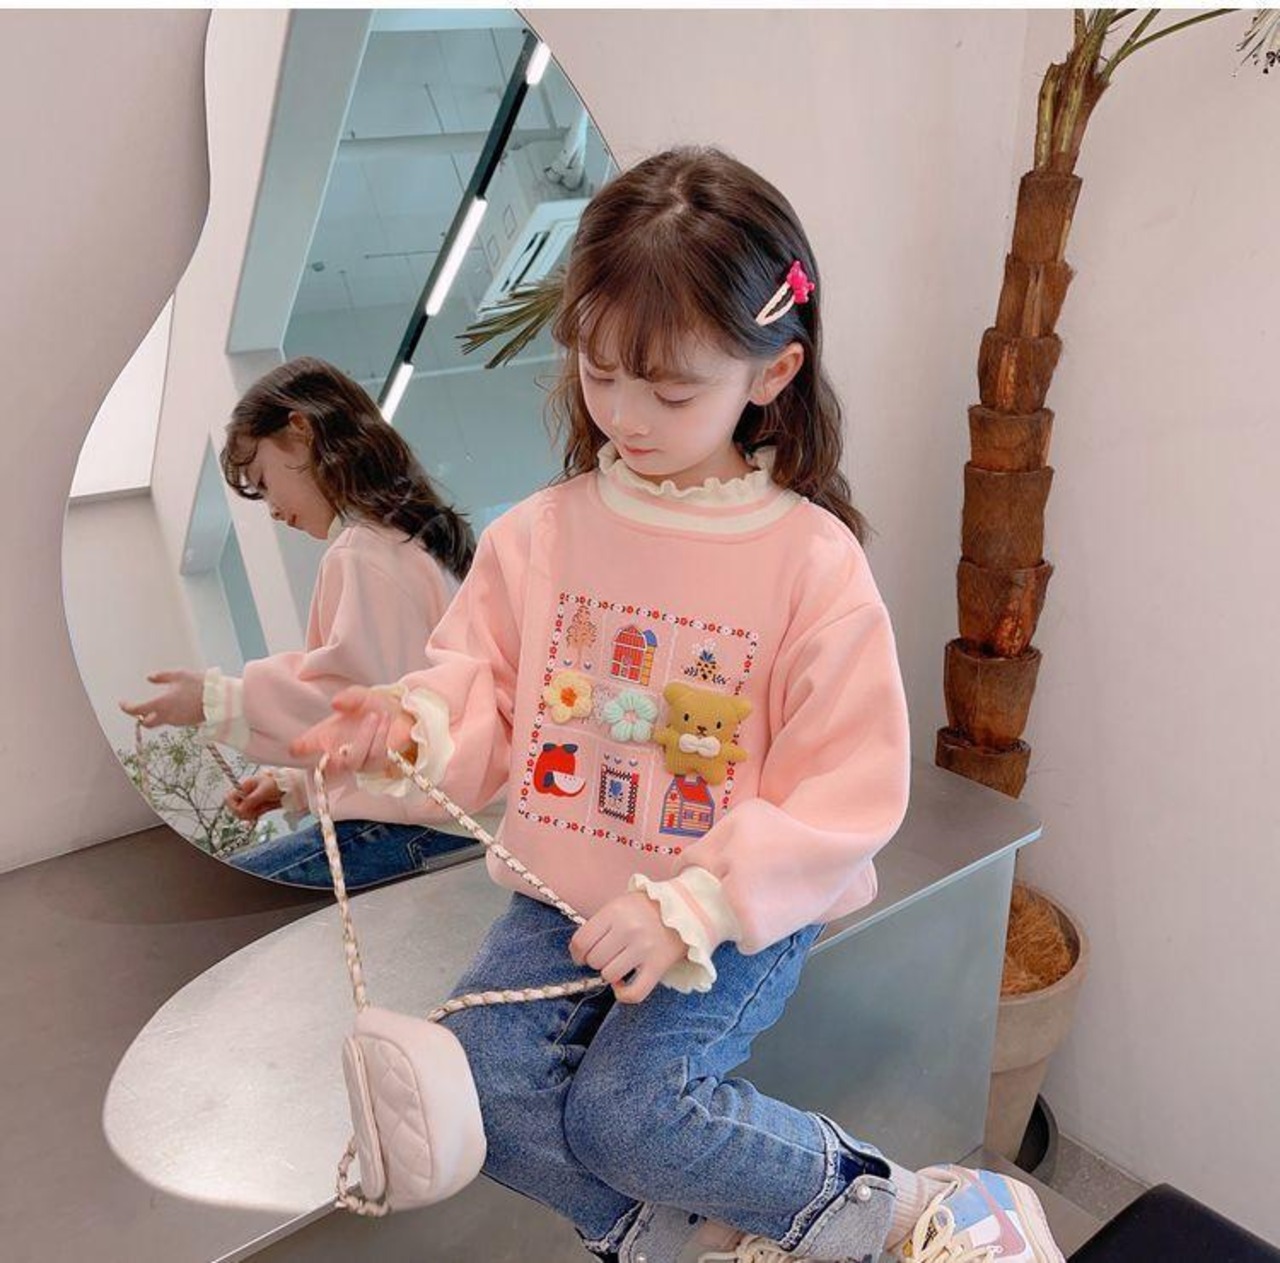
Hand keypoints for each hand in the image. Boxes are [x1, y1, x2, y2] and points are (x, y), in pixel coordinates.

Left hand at [119, 669, 204, 727]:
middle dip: (141, 716)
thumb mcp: (179, 675)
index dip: (127, 707)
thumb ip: (162, 676)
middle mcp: (167, 716)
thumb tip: (149, 678)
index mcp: (162, 704)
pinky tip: (176, 704)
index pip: (137, 710)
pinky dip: (169, 714)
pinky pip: (172, 720)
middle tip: (139, 708)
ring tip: (162, 702)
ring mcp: (177, 721)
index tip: (123, 703)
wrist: (221, 700)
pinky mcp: (186, 723)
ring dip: (156, 715)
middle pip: (146, 722)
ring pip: (160, 721)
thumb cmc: (200, 685)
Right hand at [225, 774, 282, 821]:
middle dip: (241, 813)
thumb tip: (240, 810)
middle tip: (252, 814)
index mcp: (244, 787)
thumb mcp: (264, 790)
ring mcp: (251, 802)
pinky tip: (259, 814)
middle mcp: (245, 795)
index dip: (232, 806)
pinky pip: (250, 815)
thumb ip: (251, 800)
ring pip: (242, 813)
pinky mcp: (258, 808)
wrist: (290, 787)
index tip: (241, 810)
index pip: (229, 798)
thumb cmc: (276, 783)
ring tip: (257, 813)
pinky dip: (253, 816)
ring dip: (248, 815)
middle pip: (234, 808)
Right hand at [289, 685, 416, 775]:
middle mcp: (339, 752)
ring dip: (363, 737)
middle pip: (327, 767)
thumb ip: (349, 697)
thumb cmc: (373, 707)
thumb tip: (336, 702)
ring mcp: (359, 760)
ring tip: (373, 716)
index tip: (295, 748)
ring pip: (353, 761)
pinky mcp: (379, 762)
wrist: (401, 712)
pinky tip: (384, 720)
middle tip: (336, 731)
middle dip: (329, 758)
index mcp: (327, 736)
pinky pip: (375, 755)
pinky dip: (379, 736)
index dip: (299, 749)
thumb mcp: (359, 696)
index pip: (306, 747)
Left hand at [569, 891, 687, 1003]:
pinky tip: (622, 984)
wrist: (687, 908)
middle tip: (606, 955)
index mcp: (615, 911)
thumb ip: (600, 923)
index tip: (581, 955)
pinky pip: (634, 992)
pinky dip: (623, 993)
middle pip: (595, 959)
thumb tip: (580, 951)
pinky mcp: (658, 965)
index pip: (581, 941)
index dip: (577, 953)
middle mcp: (628, 929)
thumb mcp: (620, 904)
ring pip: (610, 975)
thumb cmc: (647, 907)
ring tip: (618, 964)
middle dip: (595, 961)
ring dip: (610, 974)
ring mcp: (644, 949)